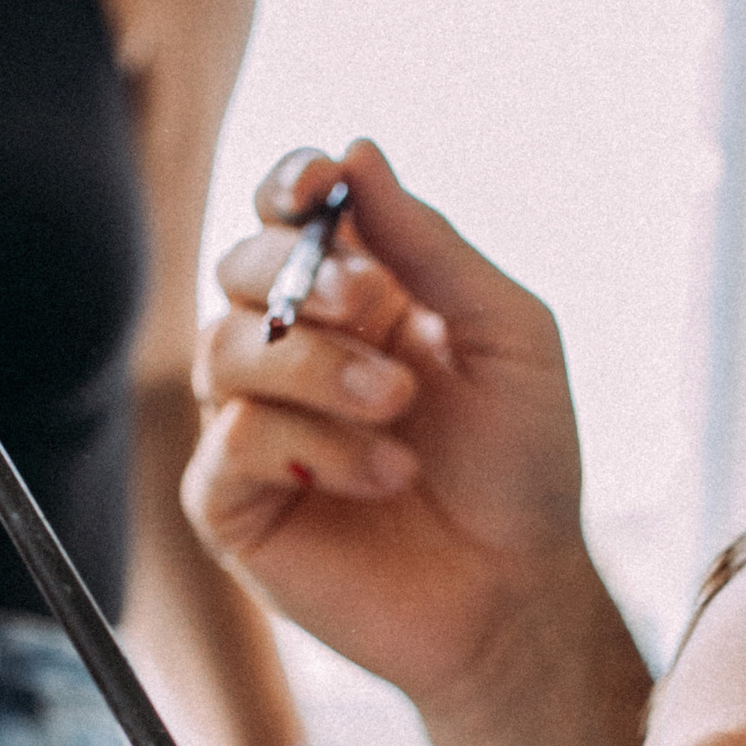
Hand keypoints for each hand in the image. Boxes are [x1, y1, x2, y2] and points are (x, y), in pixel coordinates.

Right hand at [187, 138, 603, 709]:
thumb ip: (431, 247)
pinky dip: (307, 448)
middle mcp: (294, 352)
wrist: (520, 593)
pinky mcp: (236, 506)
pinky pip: (227, 445)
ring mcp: (255, 427)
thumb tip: (357, 151)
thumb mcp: (508, 337)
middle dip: (305, 278)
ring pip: (222, 350)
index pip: (288, 215)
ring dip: (316, 368)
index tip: (321, 184)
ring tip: (398, 408)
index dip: (290, 186)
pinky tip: (384, 475)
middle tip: (377, 308)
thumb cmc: (523, 467)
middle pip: (240, 268)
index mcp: (357, 299)